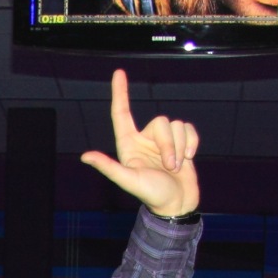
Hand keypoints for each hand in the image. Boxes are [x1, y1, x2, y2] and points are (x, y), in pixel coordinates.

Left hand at [78, 69, 199, 218]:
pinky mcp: (181, 144)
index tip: (119, 73)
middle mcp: (145, 139)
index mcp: (129, 145)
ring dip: (180, 147)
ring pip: (176, 125)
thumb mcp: (128, 181)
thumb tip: (85, 157)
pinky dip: (192, 144)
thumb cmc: (152, 195)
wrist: (178, 204)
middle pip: (160, 122)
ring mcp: (163, 141)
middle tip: (168, 167)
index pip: (121, 113)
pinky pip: (189, 129)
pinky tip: (189, 159)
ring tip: (176, 167)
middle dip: (169, 145)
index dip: (120, 92)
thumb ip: (108, 167)